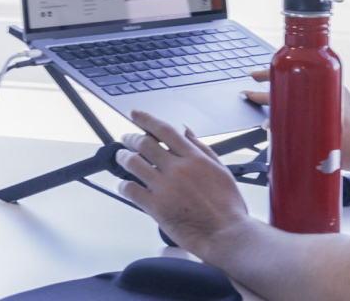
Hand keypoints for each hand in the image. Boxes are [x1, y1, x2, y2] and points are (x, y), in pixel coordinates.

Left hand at [115, 110, 251, 259]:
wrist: (227, 234)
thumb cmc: (228, 207)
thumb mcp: (220, 170)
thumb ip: (202, 149)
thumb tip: (186, 132)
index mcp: (194, 158)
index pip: (165, 130)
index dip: (146, 119)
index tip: (136, 115)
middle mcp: (178, 169)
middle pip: (145, 144)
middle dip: (131, 137)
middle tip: (125, 138)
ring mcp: (165, 188)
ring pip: (134, 163)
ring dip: (123, 158)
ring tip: (121, 157)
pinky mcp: (156, 207)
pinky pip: (131, 190)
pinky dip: (123, 186)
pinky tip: (123, 186)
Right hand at [243, 69, 349, 185]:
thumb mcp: (319, 145)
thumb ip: (295, 136)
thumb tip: (272, 131)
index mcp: (324, 97)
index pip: (288, 89)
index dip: (263, 91)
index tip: (248, 91)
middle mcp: (331, 89)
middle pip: (295, 79)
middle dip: (272, 78)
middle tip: (253, 77)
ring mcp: (337, 93)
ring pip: (304, 83)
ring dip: (286, 84)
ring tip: (268, 84)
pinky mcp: (341, 100)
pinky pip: (315, 90)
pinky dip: (300, 90)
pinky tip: (292, 98)